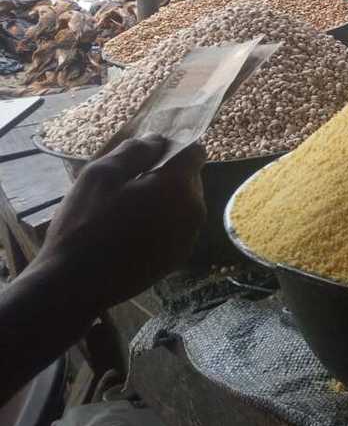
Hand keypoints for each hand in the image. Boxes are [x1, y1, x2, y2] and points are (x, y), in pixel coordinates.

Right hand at [37, 135, 204, 312]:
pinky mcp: (177, 258)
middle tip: (127, 186)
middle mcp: (194, 211)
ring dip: (162, 200)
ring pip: (183, 204)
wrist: (75, 286)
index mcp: (179, 186)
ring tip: (124, 211)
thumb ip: (135, 150)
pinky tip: (129, 234)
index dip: (171, 148)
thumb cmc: (85, 225)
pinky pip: (176, 228)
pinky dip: (160, 223)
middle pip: (189, 178)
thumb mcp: (101, 174)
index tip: (144, 157)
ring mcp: (188, 238)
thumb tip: (158, 140)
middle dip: (165, 175)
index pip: (195, 152)